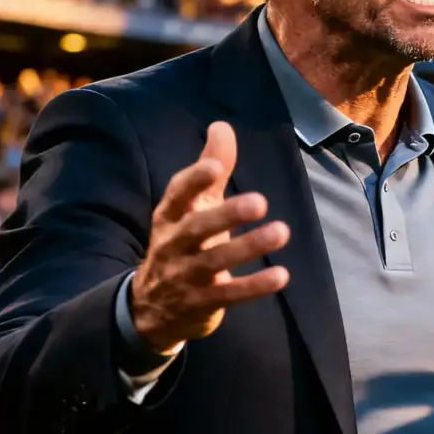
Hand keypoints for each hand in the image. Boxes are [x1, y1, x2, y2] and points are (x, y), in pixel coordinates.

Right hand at [130, 121, 289, 352]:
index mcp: (170, 216)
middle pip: (197, 228)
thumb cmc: (182, 243)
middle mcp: (173, 244)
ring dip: (248, 247)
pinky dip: (254, 287)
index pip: (178, 195)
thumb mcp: (192, 206)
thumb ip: (210, 167)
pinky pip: (229, 295)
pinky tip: (282, 275)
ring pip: (215, 262)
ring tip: (281, 231)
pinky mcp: (201, 303)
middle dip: (226, 214)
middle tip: (260, 201)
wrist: (150, 308)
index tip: (215, 166)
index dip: (194, 180)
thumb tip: (221, 126)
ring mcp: (185, 276)